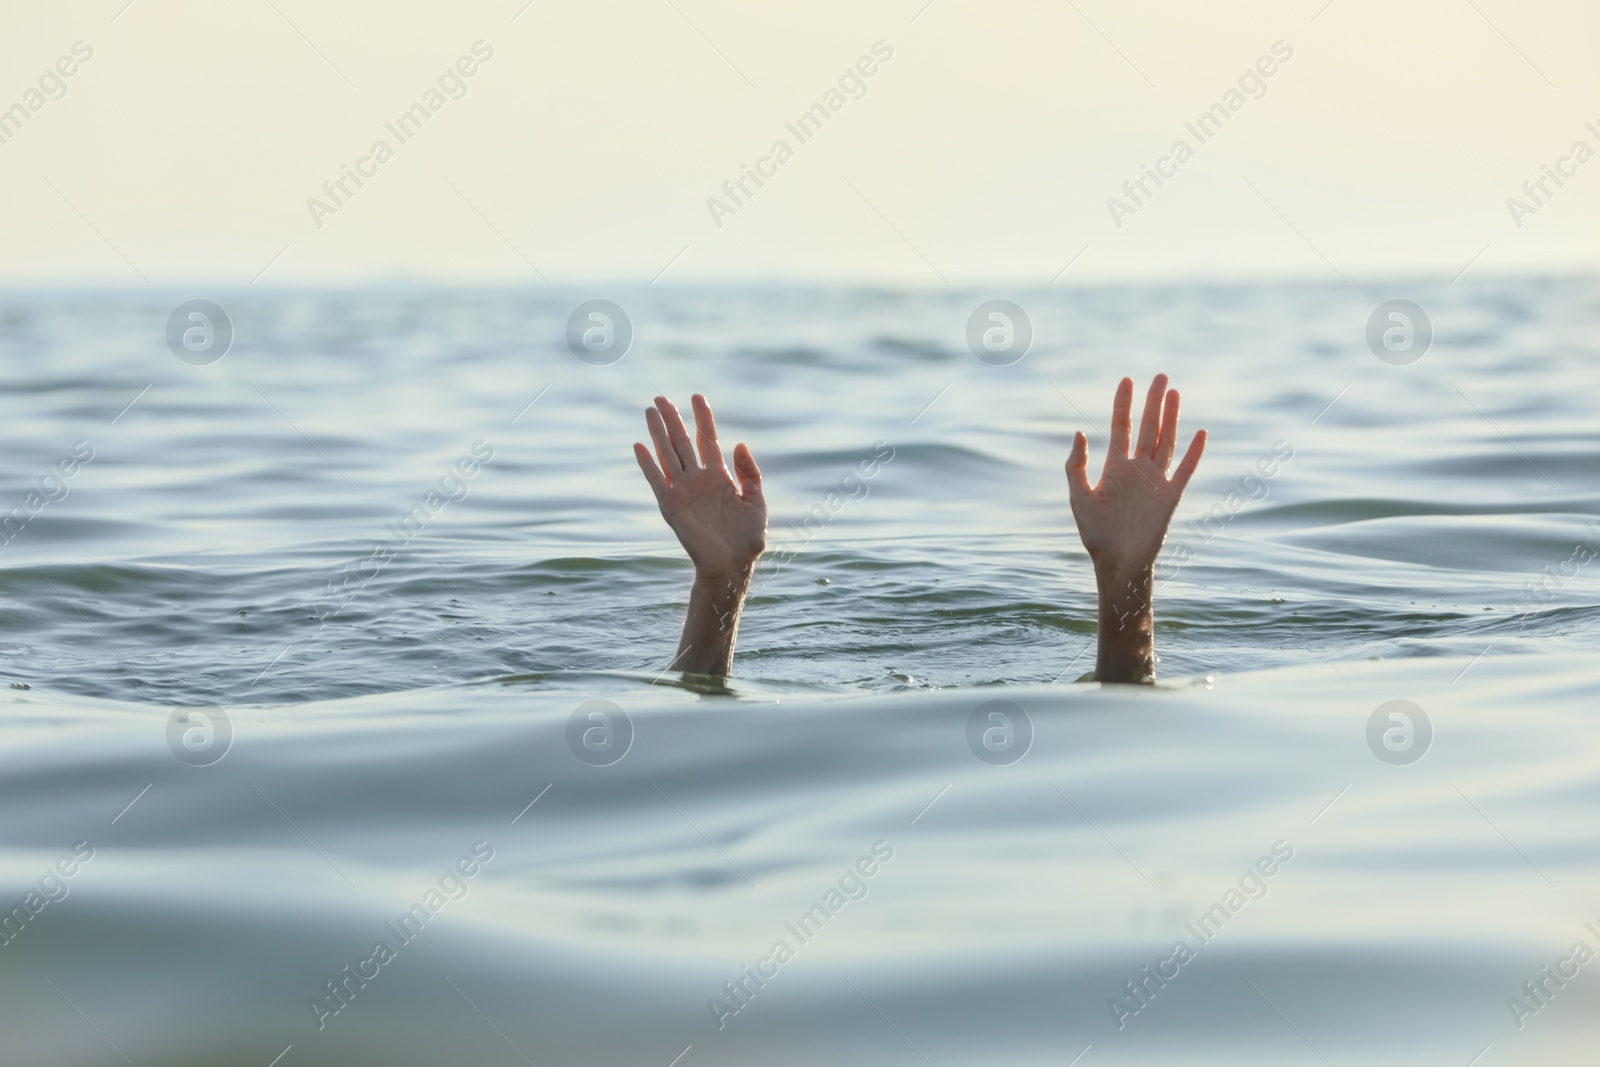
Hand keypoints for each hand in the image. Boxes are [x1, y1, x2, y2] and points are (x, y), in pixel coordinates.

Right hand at [635, 394, 765, 580]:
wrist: (733, 565)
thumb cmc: (747, 538)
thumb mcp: (756, 500)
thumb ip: (749, 473)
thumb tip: (739, 444)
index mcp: (718, 477)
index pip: (707, 439)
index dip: (702, 417)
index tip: (697, 396)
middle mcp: (698, 480)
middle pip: (682, 442)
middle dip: (673, 419)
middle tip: (661, 396)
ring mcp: (683, 491)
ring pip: (668, 454)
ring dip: (658, 433)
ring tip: (650, 410)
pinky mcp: (671, 506)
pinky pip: (657, 480)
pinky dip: (647, 464)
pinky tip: (639, 445)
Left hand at [1065, 374, 1204, 576]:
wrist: (1117, 561)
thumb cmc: (1095, 532)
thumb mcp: (1079, 496)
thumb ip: (1076, 465)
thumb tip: (1079, 432)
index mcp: (1115, 467)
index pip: (1120, 427)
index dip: (1123, 404)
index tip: (1127, 380)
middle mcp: (1137, 469)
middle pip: (1148, 427)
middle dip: (1153, 402)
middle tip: (1161, 376)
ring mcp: (1156, 480)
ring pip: (1166, 441)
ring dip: (1171, 418)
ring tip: (1175, 392)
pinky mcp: (1171, 495)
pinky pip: (1185, 469)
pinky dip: (1193, 452)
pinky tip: (1201, 432)